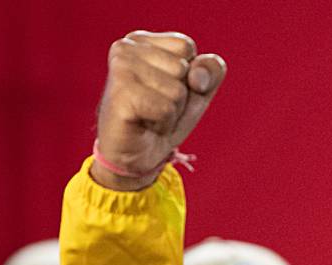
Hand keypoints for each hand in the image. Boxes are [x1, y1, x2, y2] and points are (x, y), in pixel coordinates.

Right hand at [92, 31, 226, 190]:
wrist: (133, 158)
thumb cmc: (162, 120)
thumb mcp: (197, 91)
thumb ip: (211, 70)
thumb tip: (196, 77)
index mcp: (140, 39)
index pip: (187, 47)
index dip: (187, 76)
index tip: (163, 91)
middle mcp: (125, 47)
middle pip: (184, 68)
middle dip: (180, 97)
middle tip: (155, 108)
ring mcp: (120, 69)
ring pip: (177, 90)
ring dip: (171, 112)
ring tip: (149, 117)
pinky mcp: (120, 94)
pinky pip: (166, 109)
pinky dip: (163, 124)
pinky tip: (143, 125)